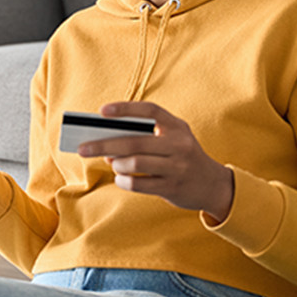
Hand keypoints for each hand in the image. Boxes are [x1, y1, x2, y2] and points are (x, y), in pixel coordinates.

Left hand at [78, 101, 233, 222]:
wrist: (213, 185)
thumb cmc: (182, 156)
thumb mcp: (172, 139)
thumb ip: (145, 136)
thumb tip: (108, 141)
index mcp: (177, 126)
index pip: (150, 110)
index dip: (125, 108)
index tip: (102, 111)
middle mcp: (179, 144)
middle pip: (135, 141)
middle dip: (104, 144)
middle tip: (83, 148)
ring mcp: (177, 167)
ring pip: (136, 163)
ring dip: (117, 164)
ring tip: (112, 163)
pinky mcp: (173, 187)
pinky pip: (139, 184)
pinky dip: (124, 181)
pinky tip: (121, 178)